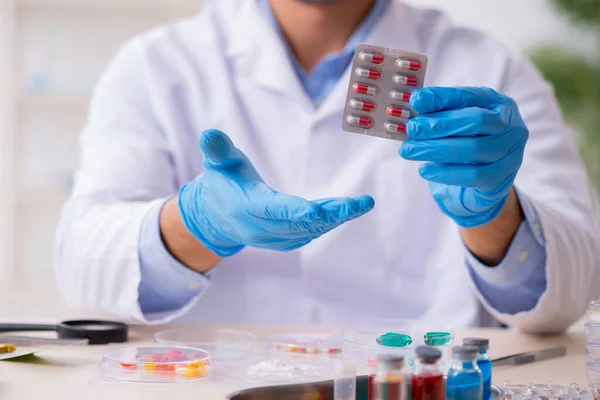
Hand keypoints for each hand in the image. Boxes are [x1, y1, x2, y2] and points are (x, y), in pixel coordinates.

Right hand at [178, 129, 374, 255]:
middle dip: (331, 214)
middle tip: (360, 204)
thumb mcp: (216, 161)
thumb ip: (216, 149)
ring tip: (360, 205)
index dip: (295, 210)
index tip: (318, 210)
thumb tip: (209, 134)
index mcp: (247, 206)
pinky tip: (346, 212)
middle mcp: (260, 227)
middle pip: (299, 222)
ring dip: (335, 219)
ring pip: (308, 230)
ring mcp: (272, 238)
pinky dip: (327, 224)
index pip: (273, 209)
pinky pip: (308, 234)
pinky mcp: (282, 241)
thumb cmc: (222, 181)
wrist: (215, 216)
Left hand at [400, 87, 528, 227]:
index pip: (470, 96)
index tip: (416, 100)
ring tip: (408, 150)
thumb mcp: (456, 125)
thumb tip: (415, 103)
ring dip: (435, 149)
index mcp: (499, 105)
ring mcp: (510, 154)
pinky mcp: (501, 180)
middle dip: (440, 124)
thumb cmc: (466, 145)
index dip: (441, 97)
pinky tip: (424, 170)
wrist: (482, 184)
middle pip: (476, 121)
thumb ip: (440, 113)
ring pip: (472, 149)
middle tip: (412, 128)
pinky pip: (472, 175)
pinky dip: (444, 173)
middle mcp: (511, 127)